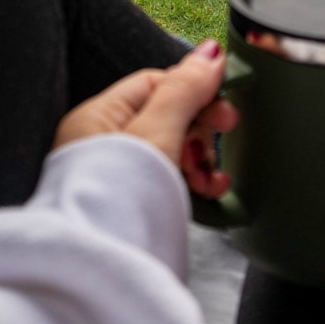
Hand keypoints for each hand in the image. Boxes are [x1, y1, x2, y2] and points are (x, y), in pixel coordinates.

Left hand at [53, 42, 238, 198]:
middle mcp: (99, 143)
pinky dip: (191, 181)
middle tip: (226, 130)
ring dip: (199, 157)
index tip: (225, 99)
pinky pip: (166, 180)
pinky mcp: (130, 206)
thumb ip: (184, 90)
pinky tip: (208, 190)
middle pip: (164, 115)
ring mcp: (113, 177)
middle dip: (199, 126)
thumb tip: (209, 53)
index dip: (193, 89)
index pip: (154, 83)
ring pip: (169, 150)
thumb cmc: (118, 198)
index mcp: (97, 116)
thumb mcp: (158, 132)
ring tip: (212, 175)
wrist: (100, 270)